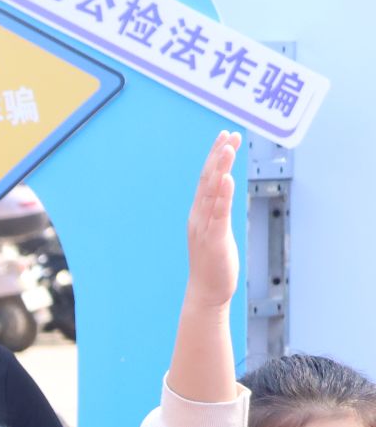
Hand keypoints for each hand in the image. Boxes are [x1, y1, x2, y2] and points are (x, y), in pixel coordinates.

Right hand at [185, 130, 241, 311]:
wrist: (206, 292)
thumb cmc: (214, 264)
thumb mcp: (217, 232)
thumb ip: (219, 212)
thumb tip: (226, 194)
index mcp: (200, 214)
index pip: (207, 179)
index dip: (215, 157)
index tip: (225, 137)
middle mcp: (199, 216)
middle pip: (207, 180)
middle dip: (218, 156)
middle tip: (228, 134)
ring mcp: (204, 227)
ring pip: (211, 192)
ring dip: (219, 168)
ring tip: (227, 148)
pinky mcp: (214, 239)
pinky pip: (218, 213)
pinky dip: (221, 195)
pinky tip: (227, 179)